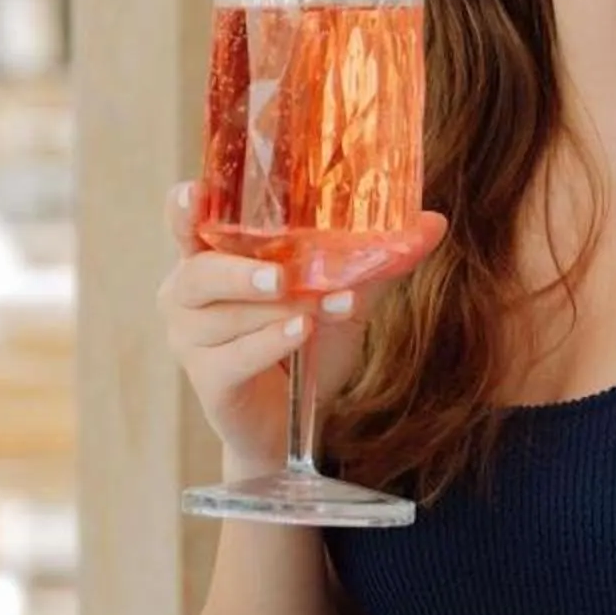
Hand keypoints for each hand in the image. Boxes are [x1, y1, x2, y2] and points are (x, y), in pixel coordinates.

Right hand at [156, 182, 445, 468]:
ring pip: (225, 317)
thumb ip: (374, 259)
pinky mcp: (207, 380)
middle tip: (281, 276)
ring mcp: (190, 340)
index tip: (195, 192)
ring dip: (279, 310)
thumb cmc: (306, 344)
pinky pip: (235, 356)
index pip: (184, 224)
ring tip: (321, 308)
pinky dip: (271, 342)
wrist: (297, 422)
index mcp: (211, 258)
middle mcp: (187, 295)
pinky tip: (301, 333)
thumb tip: (433, 222)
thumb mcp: (341, 294)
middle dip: (239, 272)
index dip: (183, 208)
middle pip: (199, 273)